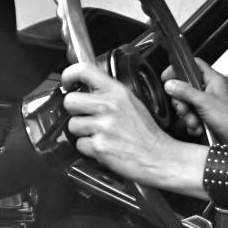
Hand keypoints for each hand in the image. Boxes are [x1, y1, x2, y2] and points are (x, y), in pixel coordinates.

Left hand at [61, 60, 192, 190]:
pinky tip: (104, 147)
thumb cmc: (147, 133)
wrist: (159, 157)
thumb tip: (88, 88)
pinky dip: (89, 149)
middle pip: (70, 101)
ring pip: (73, 125)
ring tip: (100, 135)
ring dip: (83, 132)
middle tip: (87, 117)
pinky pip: (80, 144)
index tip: (67, 83)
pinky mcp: (100, 146)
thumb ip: (110, 94)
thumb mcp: (132, 103)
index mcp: (118, 92)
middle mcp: (109, 106)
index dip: (69, 75)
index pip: (84, 70)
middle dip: (74, 111)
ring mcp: (104, 126)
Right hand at [162, 66, 227, 146]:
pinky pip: (191, 117)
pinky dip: (192, 124)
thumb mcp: (205, 102)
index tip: (168, 77)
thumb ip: (185, 91)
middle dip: (182, 101)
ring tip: (195, 121)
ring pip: (187, 105)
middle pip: (186, 87)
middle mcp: (210, 90)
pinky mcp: (206, 117)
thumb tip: (170, 84)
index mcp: (213, 80)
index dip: (179, 68)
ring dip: (187, 115)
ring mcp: (208, 104)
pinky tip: (199, 128)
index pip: (193, 65)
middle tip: (184, 107)